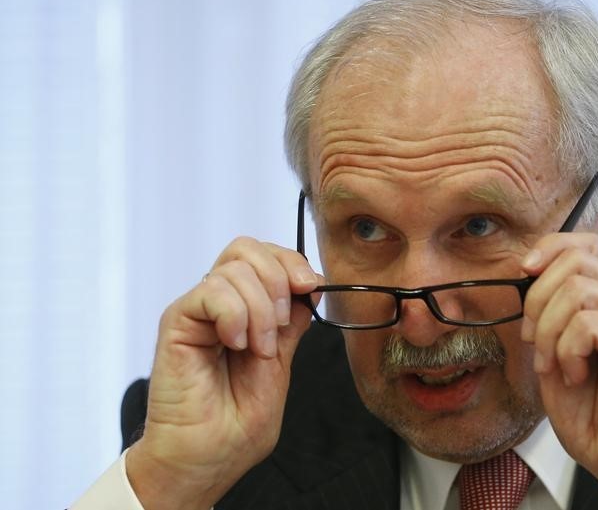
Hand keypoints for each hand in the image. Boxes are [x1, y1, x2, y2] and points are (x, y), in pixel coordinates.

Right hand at [126, 237, 320, 509]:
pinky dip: (234, 314)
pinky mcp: (178, 321)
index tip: (311, 287)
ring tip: (257, 348)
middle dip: (279, 279)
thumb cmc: (236, 422)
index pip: (267, 256)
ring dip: (260, 309)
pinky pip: (211, 290)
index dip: (292, 263)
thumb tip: (308, 287)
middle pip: (247, 248)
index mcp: (245, 309)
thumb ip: (291, 324)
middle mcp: (220, 303)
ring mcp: (199, 310)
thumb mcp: (281, 365)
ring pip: (234, 267)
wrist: (207, 456)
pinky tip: (235, 343)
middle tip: (279, 325)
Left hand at [520, 233, 597, 509]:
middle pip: (575, 259)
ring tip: (556, 366)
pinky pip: (588, 323)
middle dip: (537, 299)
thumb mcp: (555, 358)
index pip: (583, 244)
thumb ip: (546, 319)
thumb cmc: (596, 417)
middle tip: (534, 342)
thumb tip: (524, 282)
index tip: (522, 272)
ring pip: (577, 288)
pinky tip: (576, 375)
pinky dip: (568, 351)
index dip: (549, 247)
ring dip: (550, 331)